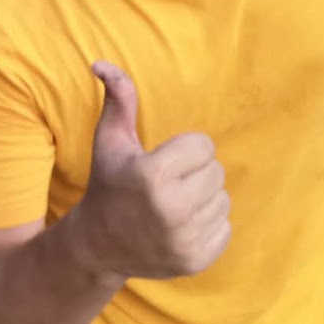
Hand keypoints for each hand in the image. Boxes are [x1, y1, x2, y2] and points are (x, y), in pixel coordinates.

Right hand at [75, 62, 231, 280]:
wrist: (98, 246)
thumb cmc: (108, 184)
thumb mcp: (110, 141)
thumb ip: (118, 100)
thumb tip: (102, 63)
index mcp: (151, 175)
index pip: (204, 146)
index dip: (184, 150)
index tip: (162, 162)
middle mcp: (170, 209)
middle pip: (216, 171)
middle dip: (195, 173)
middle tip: (168, 184)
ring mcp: (185, 238)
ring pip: (223, 199)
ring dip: (203, 198)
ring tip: (173, 205)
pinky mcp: (196, 260)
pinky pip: (225, 227)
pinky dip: (208, 225)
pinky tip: (180, 226)